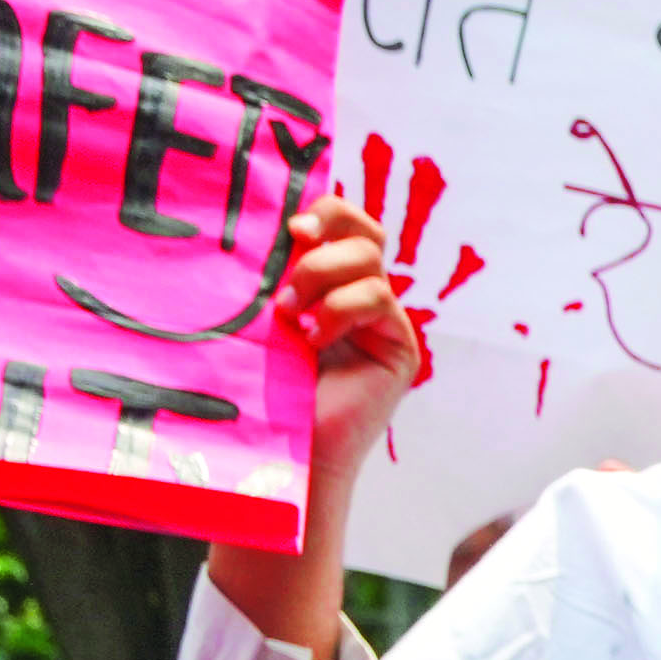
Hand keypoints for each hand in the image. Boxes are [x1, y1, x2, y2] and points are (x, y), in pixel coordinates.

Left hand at [270, 196, 423, 491]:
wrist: (285, 446)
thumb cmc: (262, 383)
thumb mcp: (261, 314)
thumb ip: (274, 273)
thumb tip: (272, 227)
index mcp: (329, 281)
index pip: (345, 225)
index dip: (326, 213)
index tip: (290, 228)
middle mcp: (361, 297)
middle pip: (366, 233)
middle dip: (327, 234)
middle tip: (293, 248)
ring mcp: (384, 322)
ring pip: (370, 263)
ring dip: (322, 277)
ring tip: (289, 314)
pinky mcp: (399, 348)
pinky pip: (378, 300)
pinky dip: (340, 311)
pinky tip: (313, 339)